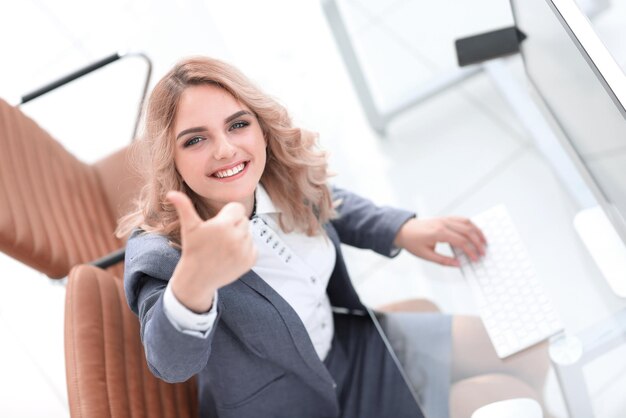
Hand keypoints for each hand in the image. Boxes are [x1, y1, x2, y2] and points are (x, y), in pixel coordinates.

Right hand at [167, 191, 256, 311]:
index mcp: (223, 226)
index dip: (228, 214)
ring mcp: (244, 250)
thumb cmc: (193, 250)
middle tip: (219, 237)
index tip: (219, 223)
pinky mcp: (250, 261)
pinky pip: (254, 246)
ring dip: (239, 237)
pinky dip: (245, 249)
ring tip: (224, 246)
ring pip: (249, 233)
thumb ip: (184, 207)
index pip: (237, 208)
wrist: (198, 278)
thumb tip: (171, 193)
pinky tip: (231, 254)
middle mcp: (236, 237)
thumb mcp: (189, 228)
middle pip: (244, 220)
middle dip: (233, 225)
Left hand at [394, 217, 486, 266]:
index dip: (471, 251)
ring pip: (467, 222)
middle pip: (467, 231)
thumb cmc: (412, 242)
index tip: (476, 259)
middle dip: (478, 242)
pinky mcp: (444, 218)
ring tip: (484, 242)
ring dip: (477, 232)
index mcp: (438, 233)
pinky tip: (475, 232)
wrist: (403, 230)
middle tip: (483, 252)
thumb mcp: (426, 255)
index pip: (461, 241)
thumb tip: (458, 264)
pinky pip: (461, 219)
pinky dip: (471, 225)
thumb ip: (443, 261)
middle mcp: (443, 223)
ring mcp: (444, 219)